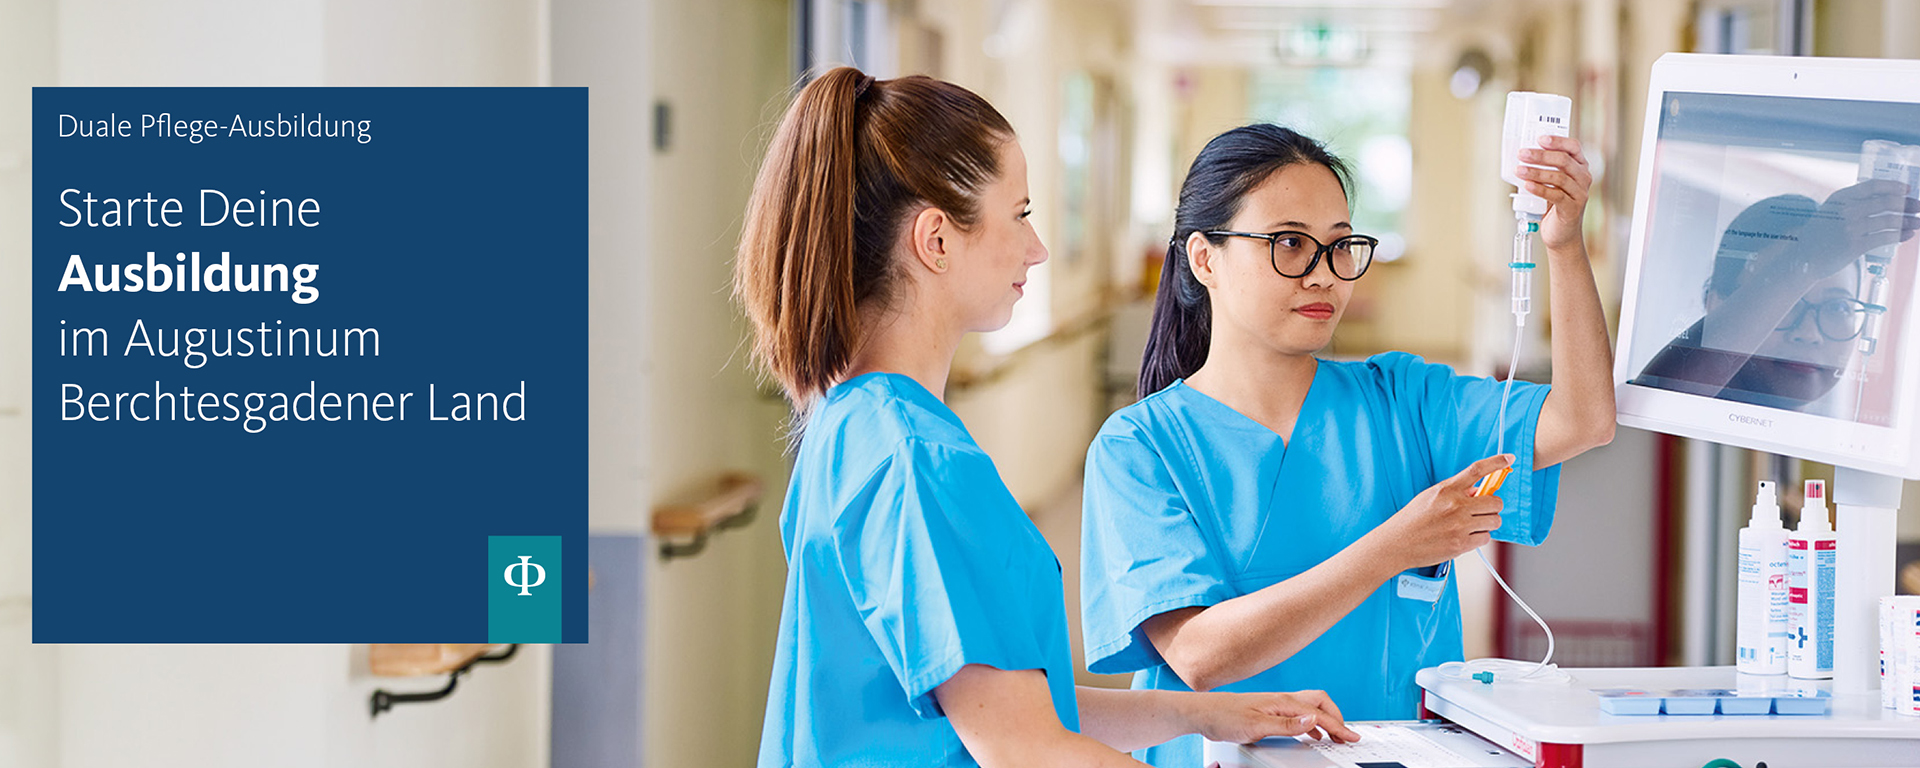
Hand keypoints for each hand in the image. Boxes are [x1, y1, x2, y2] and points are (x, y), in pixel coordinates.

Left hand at [1185, 689, 1359, 744]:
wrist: (1203, 712)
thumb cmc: (1224, 716)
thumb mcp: (1256, 725)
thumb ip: (1286, 725)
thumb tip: (1312, 720)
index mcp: (1283, 702)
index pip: (1319, 713)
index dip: (1338, 726)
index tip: (1351, 737)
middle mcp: (1282, 700)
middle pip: (1319, 701)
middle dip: (1337, 717)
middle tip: (1346, 735)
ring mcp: (1276, 704)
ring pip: (1310, 707)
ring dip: (1326, 719)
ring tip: (1334, 736)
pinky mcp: (1269, 710)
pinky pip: (1299, 713)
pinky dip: (1312, 723)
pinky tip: (1311, 734)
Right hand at [1373, 454, 1510, 568]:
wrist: (1397, 544)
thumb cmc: (1411, 520)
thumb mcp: (1430, 497)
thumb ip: (1455, 492)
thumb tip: (1478, 492)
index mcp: (1446, 490)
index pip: (1476, 470)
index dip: (1496, 462)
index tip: (1509, 458)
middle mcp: (1455, 506)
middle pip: (1495, 502)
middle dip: (1492, 507)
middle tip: (1481, 512)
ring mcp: (1459, 526)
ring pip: (1494, 521)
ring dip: (1487, 524)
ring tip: (1471, 526)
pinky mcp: (1461, 544)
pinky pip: (1486, 538)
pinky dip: (1479, 538)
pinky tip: (1464, 537)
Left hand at [1517, 136, 1591, 252]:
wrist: (1562, 234)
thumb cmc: (1554, 204)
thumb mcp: (1552, 183)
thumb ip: (1545, 168)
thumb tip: (1522, 155)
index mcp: (1580, 167)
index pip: (1573, 147)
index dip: (1558, 141)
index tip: (1540, 138)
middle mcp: (1583, 178)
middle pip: (1564, 161)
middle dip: (1541, 155)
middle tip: (1522, 153)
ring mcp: (1580, 194)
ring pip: (1559, 177)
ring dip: (1536, 172)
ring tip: (1519, 170)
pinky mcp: (1572, 208)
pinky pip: (1555, 195)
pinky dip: (1540, 189)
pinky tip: (1527, 185)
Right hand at [1766, 179, 1919, 278]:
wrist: (1803, 259)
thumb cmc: (1821, 234)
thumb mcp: (1831, 211)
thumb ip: (1853, 203)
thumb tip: (1888, 200)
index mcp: (1840, 198)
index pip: (1873, 186)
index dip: (1894, 186)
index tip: (1908, 188)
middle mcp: (1846, 210)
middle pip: (1886, 202)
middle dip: (1908, 204)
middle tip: (1919, 207)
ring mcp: (1850, 228)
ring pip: (1890, 220)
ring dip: (1910, 220)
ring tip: (1919, 222)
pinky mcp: (1855, 246)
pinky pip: (1886, 237)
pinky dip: (1901, 235)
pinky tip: (1909, 234)